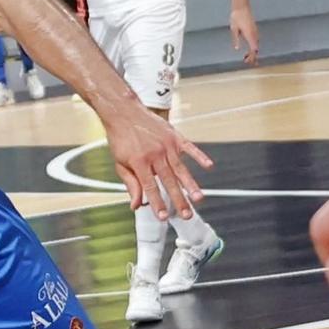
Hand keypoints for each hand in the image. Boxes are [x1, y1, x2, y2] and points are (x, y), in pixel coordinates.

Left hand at [98, 99, 210, 219]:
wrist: (124, 112)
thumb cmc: (120, 139)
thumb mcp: (120, 162)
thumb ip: (131, 184)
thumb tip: (136, 205)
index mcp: (139, 162)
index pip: (150, 187)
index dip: (157, 203)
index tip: (164, 217)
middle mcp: (155, 154)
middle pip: (169, 181)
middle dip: (178, 199)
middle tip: (187, 214)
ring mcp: (166, 144)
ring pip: (181, 168)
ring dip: (190, 184)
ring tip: (198, 198)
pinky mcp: (174, 136)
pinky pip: (189, 147)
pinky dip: (199, 156)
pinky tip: (209, 166)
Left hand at [228, 3, 259, 65]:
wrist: (241, 5)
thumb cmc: (236, 16)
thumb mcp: (234, 28)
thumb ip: (236, 39)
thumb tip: (237, 48)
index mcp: (249, 34)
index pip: (253, 48)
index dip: (252, 56)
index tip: (248, 62)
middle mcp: (254, 33)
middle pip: (256, 48)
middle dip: (253, 56)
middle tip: (247, 62)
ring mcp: (255, 30)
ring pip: (256, 44)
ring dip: (253, 51)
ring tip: (247, 57)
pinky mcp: (254, 28)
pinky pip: (256, 39)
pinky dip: (253, 46)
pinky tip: (250, 48)